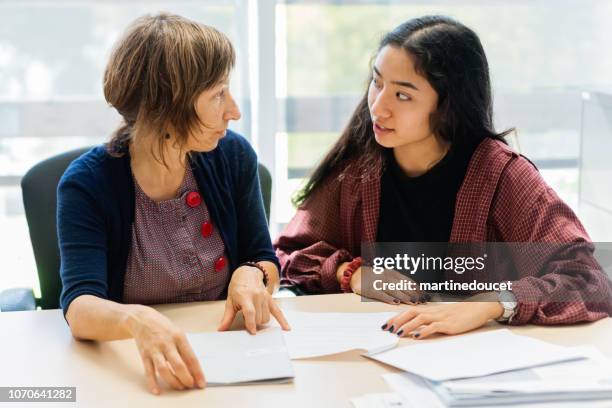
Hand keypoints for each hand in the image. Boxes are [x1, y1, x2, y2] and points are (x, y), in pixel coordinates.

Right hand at [124, 305, 205, 394]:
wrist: (142, 319)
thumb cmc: (163, 326)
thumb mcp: (177, 333)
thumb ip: (184, 349)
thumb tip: (192, 367)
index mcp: (179, 337)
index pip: (191, 357)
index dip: (197, 372)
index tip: (201, 383)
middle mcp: (167, 343)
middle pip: (178, 365)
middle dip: (186, 379)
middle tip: (190, 386)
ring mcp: (154, 350)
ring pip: (164, 370)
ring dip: (173, 381)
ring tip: (179, 387)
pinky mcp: (144, 355)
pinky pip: (149, 371)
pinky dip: (153, 383)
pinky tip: (157, 391)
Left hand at [218, 266, 290, 333]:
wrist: (247, 274)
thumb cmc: (237, 287)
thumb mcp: (230, 301)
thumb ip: (227, 317)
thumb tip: (221, 329)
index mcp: (245, 296)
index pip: (250, 312)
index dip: (251, 323)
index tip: (252, 332)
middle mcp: (257, 296)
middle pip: (259, 317)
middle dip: (253, 322)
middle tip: (247, 318)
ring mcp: (265, 297)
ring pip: (266, 317)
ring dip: (260, 321)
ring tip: (254, 315)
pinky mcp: (270, 299)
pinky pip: (278, 311)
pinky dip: (282, 320)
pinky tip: (286, 328)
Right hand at [345, 266, 429, 304]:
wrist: (356, 274)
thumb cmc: (374, 276)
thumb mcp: (387, 275)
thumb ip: (399, 282)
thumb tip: (414, 290)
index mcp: (393, 273)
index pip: (408, 281)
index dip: (418, 289)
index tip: (426, 296)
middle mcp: (387, 277)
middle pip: (403, 286)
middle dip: (414, 294)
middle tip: (423, 301)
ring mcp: (379, 283)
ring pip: (394, 290)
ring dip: (405, 296)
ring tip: (414, 302)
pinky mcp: (370, 289)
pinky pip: (381, 294)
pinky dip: (388, 298)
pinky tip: (395, 302)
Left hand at [382, 301, 503, 338]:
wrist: (478, 308)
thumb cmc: (460, 313)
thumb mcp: (443, 314)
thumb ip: (431, 319)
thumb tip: (417, 328)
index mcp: (431, 309)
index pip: (409, 311)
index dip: (397, 317)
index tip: (386, 324)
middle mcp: (433, 312)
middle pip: (411, 313)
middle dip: (397, 321)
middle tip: (387, 329)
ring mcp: (441, 317)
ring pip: (420, 319)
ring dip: (407, 326)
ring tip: (398, 333)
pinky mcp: (449, 325)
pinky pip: (434, 327)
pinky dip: (425, 331)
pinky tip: (418, 336)